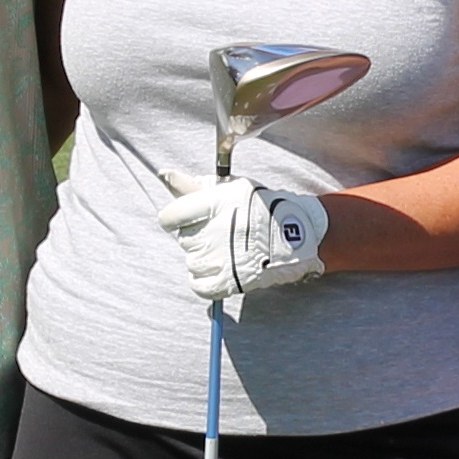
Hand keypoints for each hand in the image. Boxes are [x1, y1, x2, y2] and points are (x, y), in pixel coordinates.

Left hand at [157, 172, 330, 298]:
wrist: (294, 235)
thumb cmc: (259, 207)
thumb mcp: (228, 188)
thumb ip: (191, 185)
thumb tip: (163, 173)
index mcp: (211, 204)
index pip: (169, 217)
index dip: (178, 218)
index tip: (190, 219)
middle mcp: (212, 231)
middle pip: (183, 239)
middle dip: (198, 236)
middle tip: (221, 233)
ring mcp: (219, 258)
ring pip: (191, 261)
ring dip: (204, 257)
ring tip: (226, 249)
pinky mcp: (227, 281)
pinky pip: (199, 285)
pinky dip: (205, 280)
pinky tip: (220, 268)